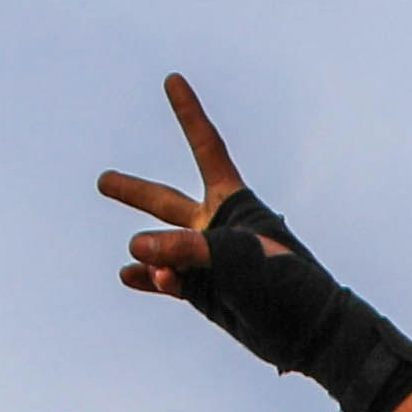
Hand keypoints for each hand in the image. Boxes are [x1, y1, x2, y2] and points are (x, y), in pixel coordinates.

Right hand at [100, 74, 411, 411]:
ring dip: (145, 252)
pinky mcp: (205, 293)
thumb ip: (182, 249)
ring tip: (134, 260)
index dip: (188, 113)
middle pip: (164, 202)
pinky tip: (127, 276)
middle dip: (133, 191)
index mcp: (233, 203)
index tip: (173, 79)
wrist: (310, 331)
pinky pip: (167, 281)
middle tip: (102, 181)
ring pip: (160, 248)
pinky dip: (147, 279)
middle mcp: (217, 228)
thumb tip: (135, 250)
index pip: (206, 147)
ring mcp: (208, 262)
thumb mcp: (234, 256)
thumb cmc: (283, 282)